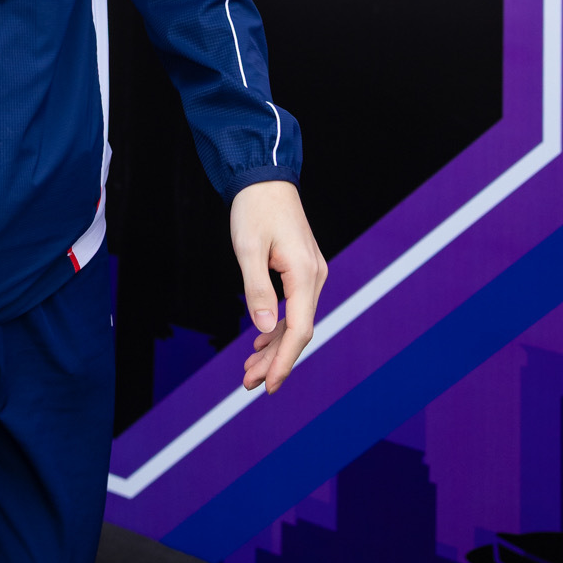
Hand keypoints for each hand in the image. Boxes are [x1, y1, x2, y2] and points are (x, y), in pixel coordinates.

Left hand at [230, 179, 326, 394]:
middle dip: (275, 361)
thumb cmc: (254, 208)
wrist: (264, 177)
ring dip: (273, 347)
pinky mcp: (301, 270)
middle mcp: (314, 277)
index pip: (299, 330)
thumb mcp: (248, 248)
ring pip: (295, 321)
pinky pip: (293, 307)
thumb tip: (264, 328)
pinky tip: (259, 342)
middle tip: (248, 384)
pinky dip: (276, 327)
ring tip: (249, 370)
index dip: (284, 361)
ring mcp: (310, 273)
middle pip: (298, 331)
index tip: (267, 384)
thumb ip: (257, 289)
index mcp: (305, 274)